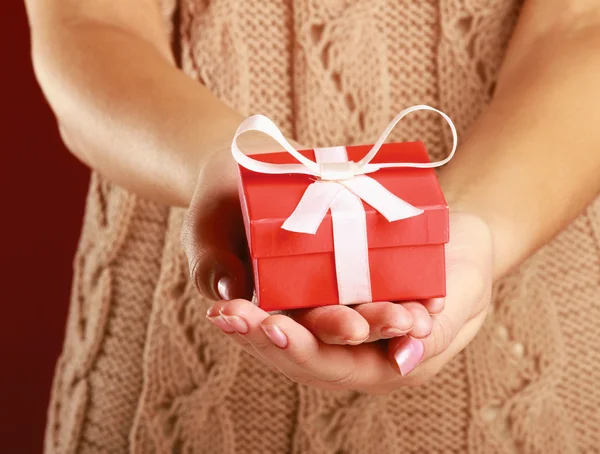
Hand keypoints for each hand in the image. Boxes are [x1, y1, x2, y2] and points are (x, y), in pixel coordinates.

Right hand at [181, 136, 437, 344]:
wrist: (246, 165)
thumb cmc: (219, 202)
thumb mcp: (204, 229)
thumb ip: (209, 263)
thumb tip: (227, 294)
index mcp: (268, 314)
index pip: (281, 339)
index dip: (288, 341)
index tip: (286, 328)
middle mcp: (306, 309)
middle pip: (331, 334)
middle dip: (352, 330)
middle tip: (372, 326)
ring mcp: (336, 288)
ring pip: (365, 316)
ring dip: (388, 321)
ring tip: (410, 320)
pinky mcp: (362, 262)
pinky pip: (389, 282)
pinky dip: (410, 293)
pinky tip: (430, 299)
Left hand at [203, 212, 492, 392]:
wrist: (458, 239)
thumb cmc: (466, 267)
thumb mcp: (465, 295)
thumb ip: (441, 329)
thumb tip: (404, 359)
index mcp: (391, 362)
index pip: (342, 366)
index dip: (306, 351)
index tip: (275, 329)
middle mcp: (359, 353)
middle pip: (305, 356)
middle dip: (265, 339)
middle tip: (229, 318)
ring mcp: (342, 329)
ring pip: (293, 336)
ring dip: (254, 325)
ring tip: (223, 310)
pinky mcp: (332, 302)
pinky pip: (295, 308)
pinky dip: (266, 303)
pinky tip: (236, 293)